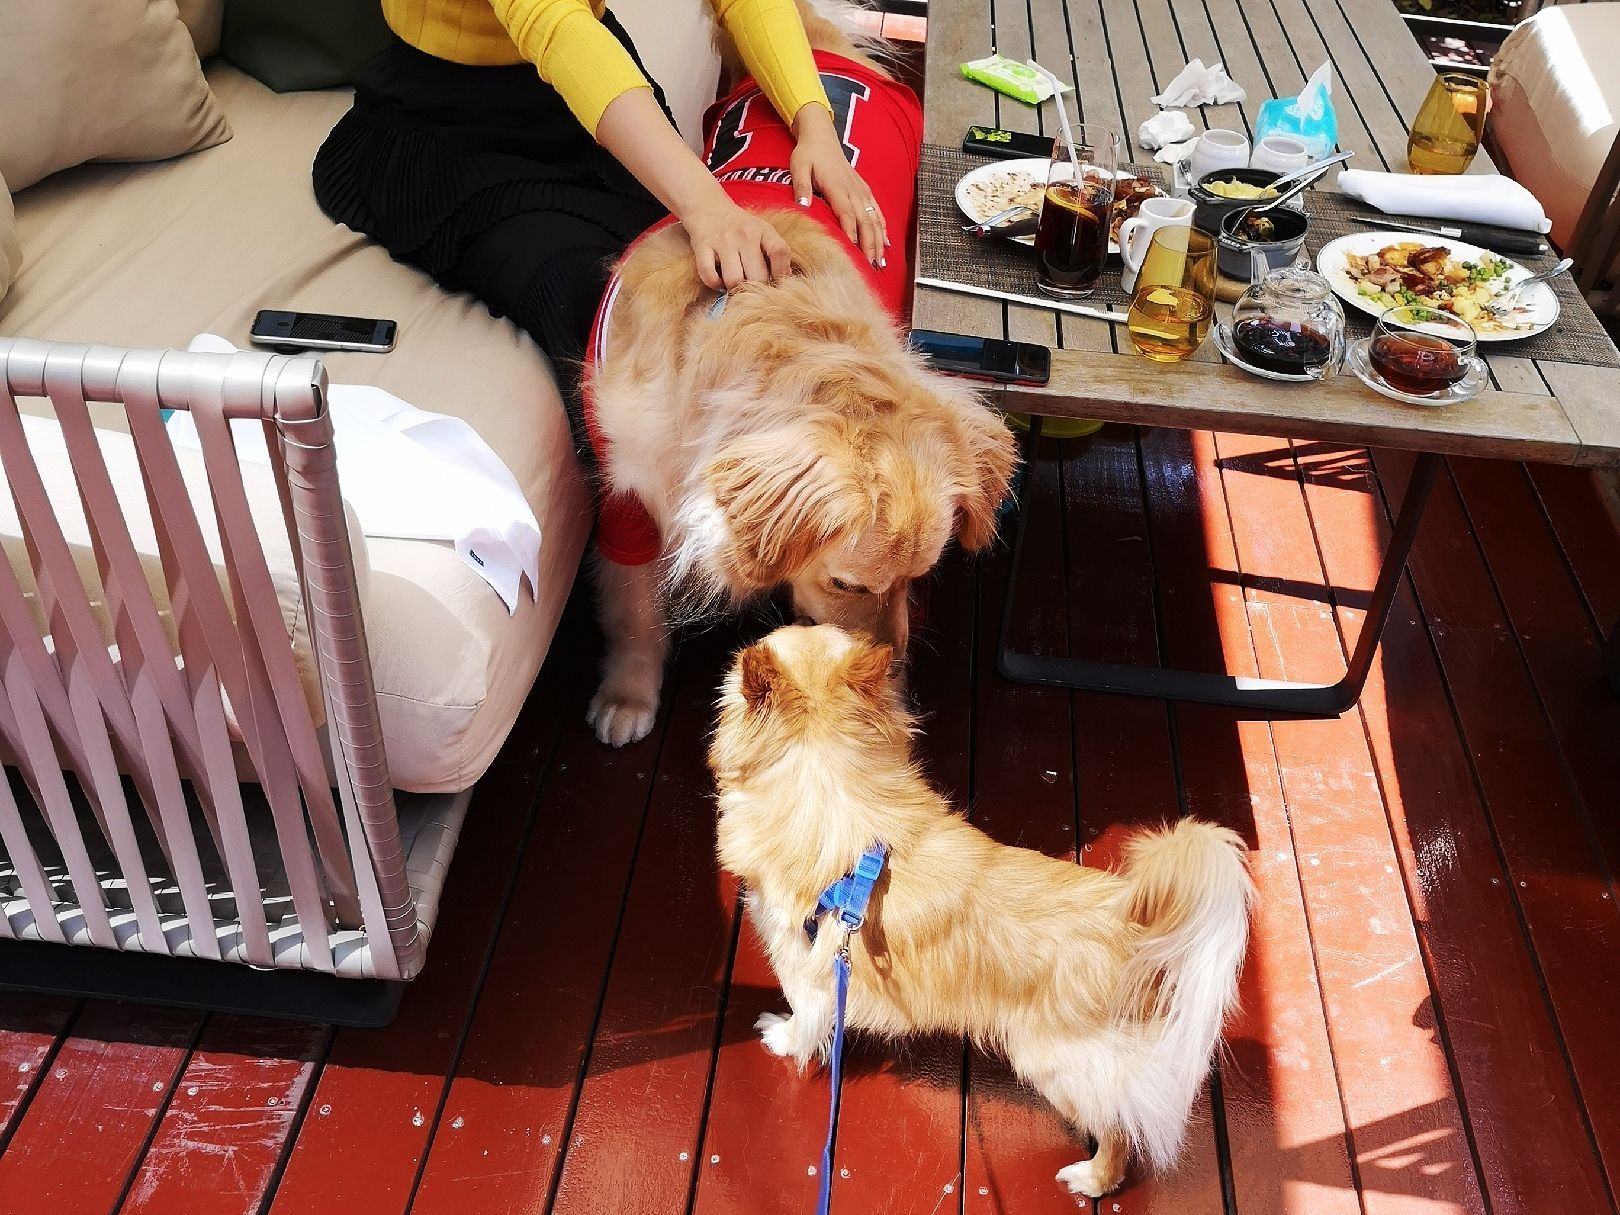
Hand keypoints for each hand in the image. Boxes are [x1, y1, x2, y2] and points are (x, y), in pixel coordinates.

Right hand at [683, 198, 793, 290]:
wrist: (707, 207)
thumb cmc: (740, 227)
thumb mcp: (762, 232)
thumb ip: (775, 253)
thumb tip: (786, 280)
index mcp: (763, 231)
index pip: (780, 252)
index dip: (781, 273)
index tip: (775, 282)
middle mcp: (745, 235)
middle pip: (758, 276)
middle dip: (756, 289)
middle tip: (752, 289)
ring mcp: (723, 241)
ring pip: (734, 280)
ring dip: (734, 289)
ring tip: (735, 284)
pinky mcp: (702, 247)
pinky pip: (709, 276)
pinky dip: (714, 284)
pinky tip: (718, 280)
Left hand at [790, 104, 887, 266]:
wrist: (821, 136)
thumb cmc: (807, 153)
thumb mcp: (798, 166)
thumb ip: (801, 186)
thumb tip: (802, 205)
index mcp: (837, 186)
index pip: (846, 214)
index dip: (851, 232)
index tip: (854, 251)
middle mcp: (853, 190)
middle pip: (865, 221)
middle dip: (869, 245)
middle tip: (872, 266)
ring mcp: (861, 190)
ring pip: (874, 219)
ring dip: (878, 241)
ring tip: (880, 262)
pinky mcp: (863, 190)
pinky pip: (876, 211)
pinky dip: (883, 227)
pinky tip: (886, 242)